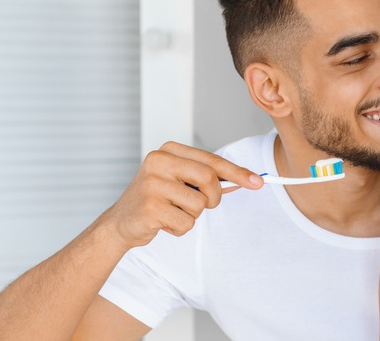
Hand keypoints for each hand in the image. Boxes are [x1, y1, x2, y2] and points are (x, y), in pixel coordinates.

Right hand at [100, 141, 262, 248]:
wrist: (121, 223)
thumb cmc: (159, 200)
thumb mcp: (181, 181)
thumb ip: (208, 178)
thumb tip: (246, 179)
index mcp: (169, 150)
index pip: (212, 160)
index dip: (237, 173)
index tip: (258, 182)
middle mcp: (158, 161)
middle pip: (209, 179)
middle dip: (213, 198)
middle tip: (203, 205)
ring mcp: (152, 184)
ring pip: (199, 204)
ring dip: (193, 215)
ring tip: (173, 212)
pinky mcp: (149, 207)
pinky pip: (186, 222)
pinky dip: (181, 228)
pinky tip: (164, 223)